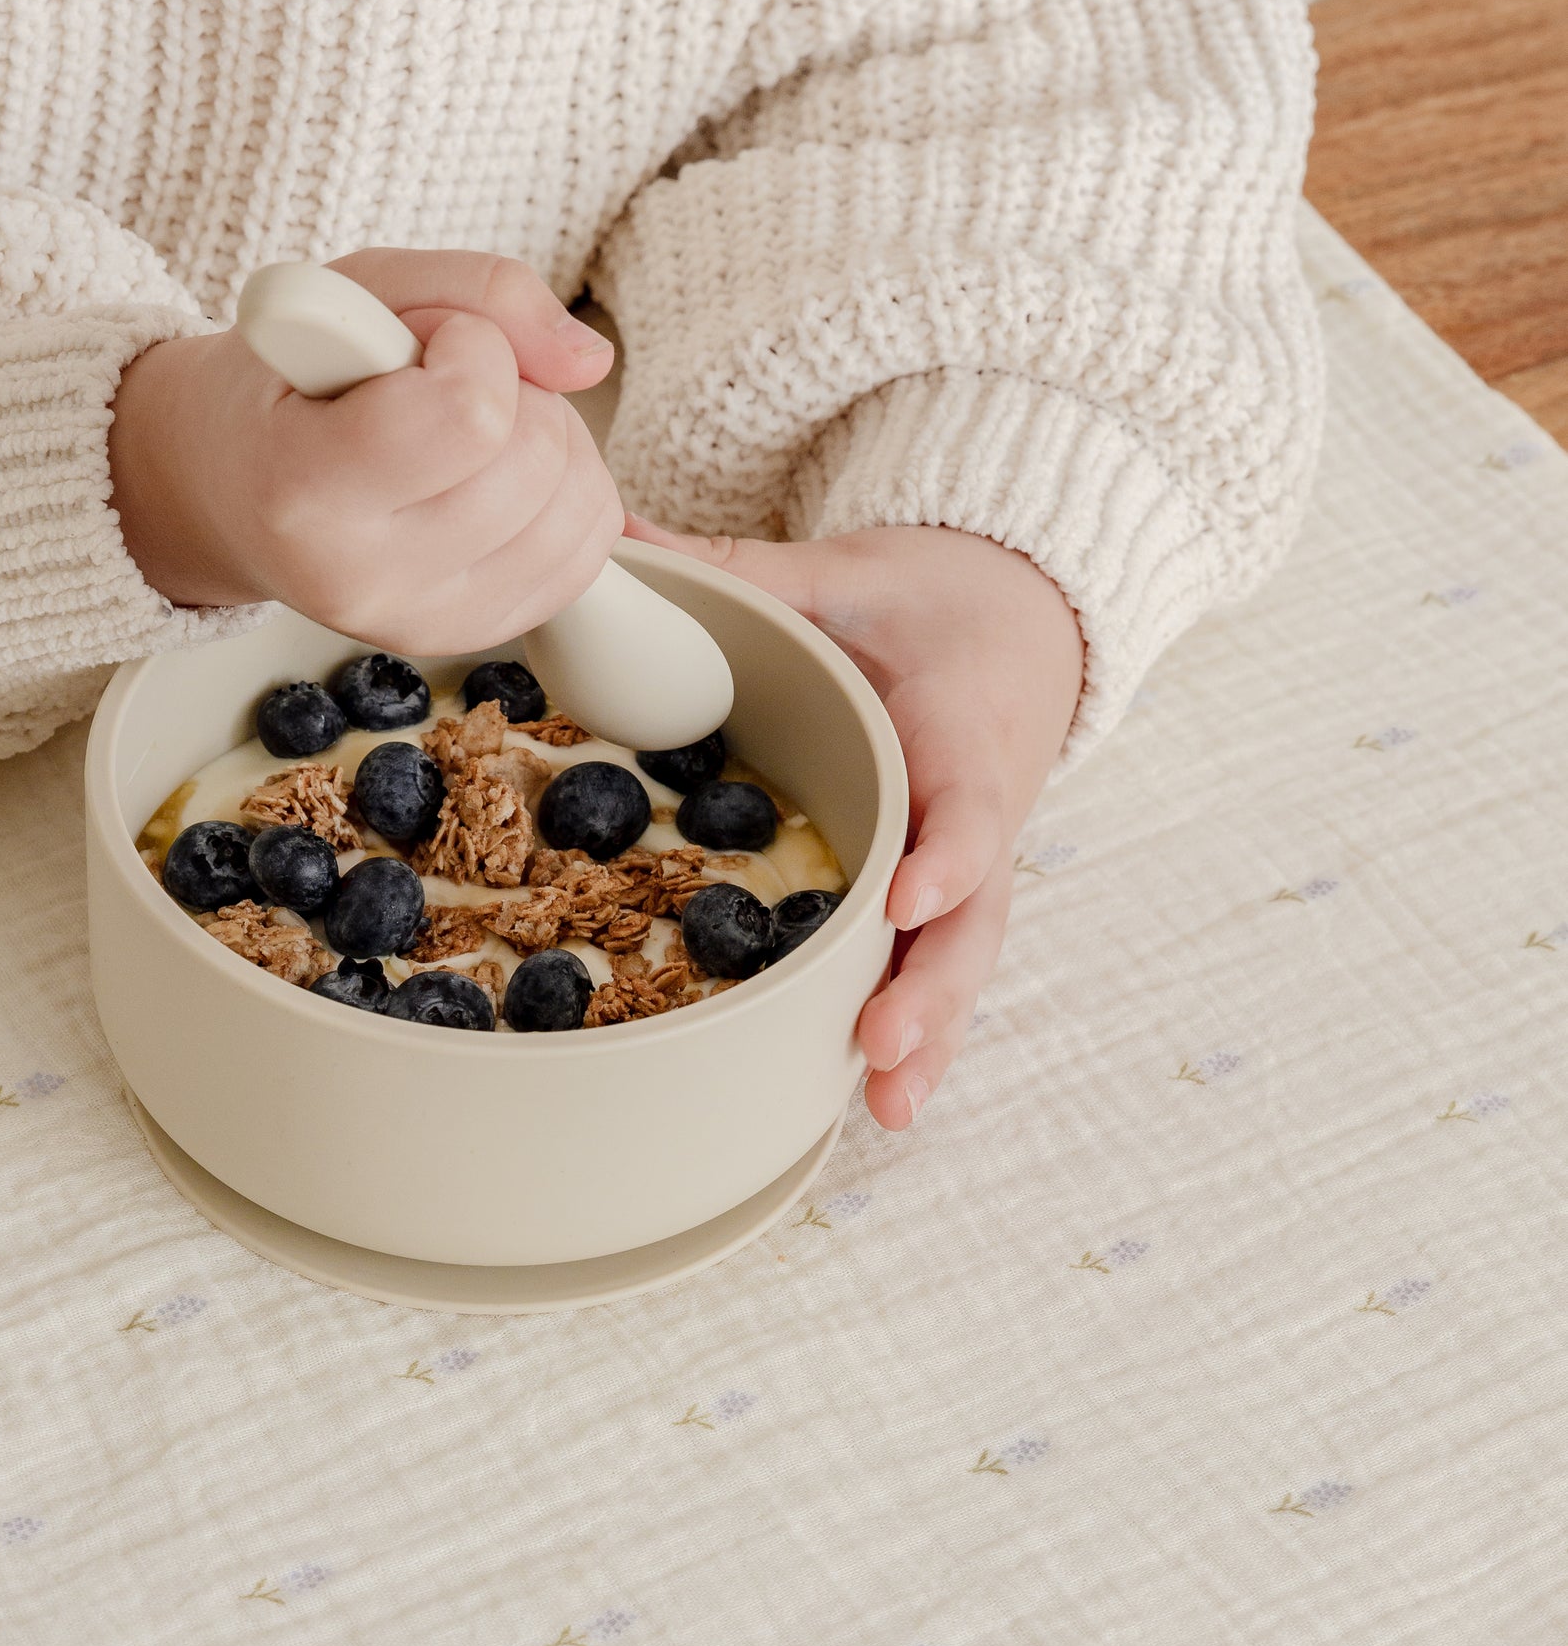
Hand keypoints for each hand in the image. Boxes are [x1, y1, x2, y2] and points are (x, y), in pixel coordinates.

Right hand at [110, 249, 622, 645]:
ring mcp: (418, 622)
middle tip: (444, 384)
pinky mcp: (468, 638)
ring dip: (552, 441)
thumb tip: (589, 360)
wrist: (224, 486)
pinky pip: (586, 556)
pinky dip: (569, 496)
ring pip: (577, 510)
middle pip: (534, 460)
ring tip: (469, 430)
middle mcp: (358, 579)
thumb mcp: (356, 290)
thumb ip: (480, 290)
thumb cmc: (289, 378)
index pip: (470, 413)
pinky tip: (498, 476)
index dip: (473, 346)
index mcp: (302, 487)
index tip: (422, 341)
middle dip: (518, 391)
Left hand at [623, 517, 1083, 1129]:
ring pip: (961, 959)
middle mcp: (983, 809)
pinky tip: (880, 1096)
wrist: (1031, 612)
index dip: (944, 856)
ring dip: (931, 1034)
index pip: (967, 802)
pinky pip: (939, 962)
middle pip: (971, 916)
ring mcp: (974, 859)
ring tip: (889, 1108)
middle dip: (931, 988)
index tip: (904, 900)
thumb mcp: (849, 570)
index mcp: (966, 726)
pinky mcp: (953, 888)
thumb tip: (614, 538)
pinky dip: (920, 1027)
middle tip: (881, 1048)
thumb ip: (744, 569)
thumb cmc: (940, 594)